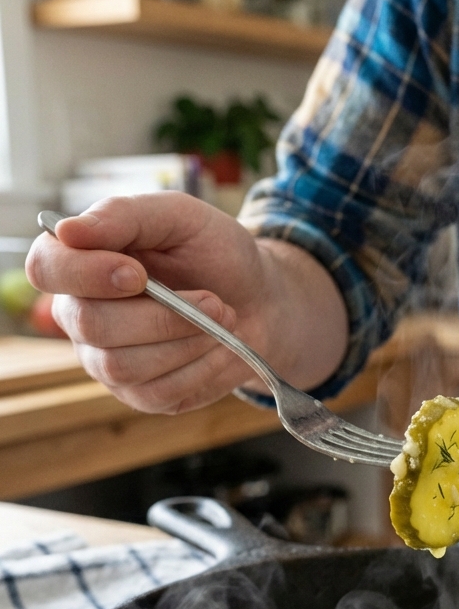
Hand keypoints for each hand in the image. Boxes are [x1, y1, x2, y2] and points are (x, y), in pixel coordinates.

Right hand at [25, 193, 347, 413]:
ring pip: (123, 364)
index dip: (85, 274)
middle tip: (214, 300)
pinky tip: (220, 347)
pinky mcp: (139, 394)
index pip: (46, 268)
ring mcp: (106, 359)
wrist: (262, 301)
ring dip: (187, 341)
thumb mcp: (181, 216)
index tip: (137, 273)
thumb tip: (66, 230)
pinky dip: (200, 368)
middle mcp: (82, 313)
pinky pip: (156, 391)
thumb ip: (124, 215)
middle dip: (162, 315)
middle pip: (91, 324)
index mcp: (82, 260)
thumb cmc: (216, 254)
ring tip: (223, 320)